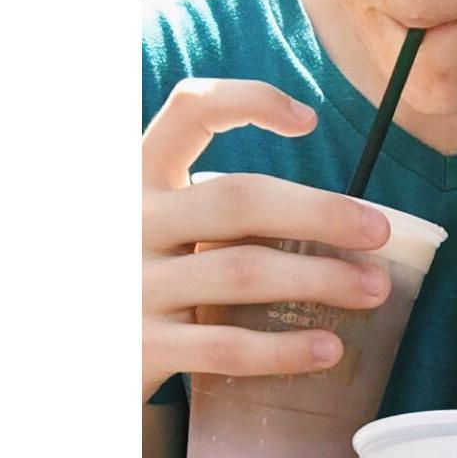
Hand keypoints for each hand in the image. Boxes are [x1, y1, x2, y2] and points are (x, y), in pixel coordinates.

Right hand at [142, 77, 393, 402]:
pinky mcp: (142, 348)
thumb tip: (342, 217)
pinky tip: (328, 348)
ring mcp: (134, 285)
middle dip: (320, 213)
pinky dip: (284, 348)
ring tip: (373, 290)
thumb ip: (219, 209)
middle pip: (239, 199)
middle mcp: (132, 220)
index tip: (310, 120)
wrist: (77, 356)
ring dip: (320, 279)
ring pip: (243, 272)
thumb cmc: (145, 281)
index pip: (187, 111)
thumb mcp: (162, 226)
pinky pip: (225, 346)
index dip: (247, 101)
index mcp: (140, 177)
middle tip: (379, 230)